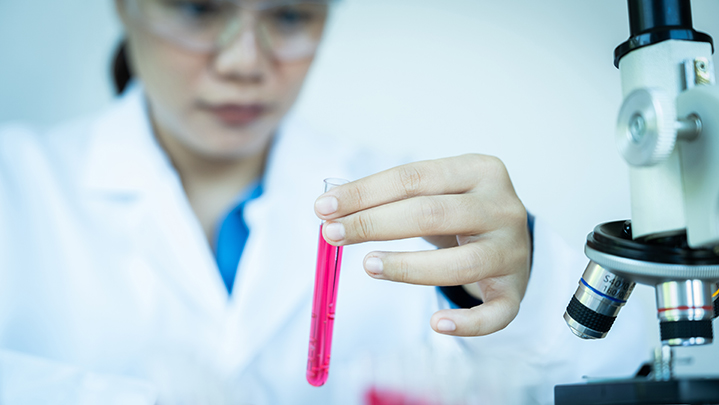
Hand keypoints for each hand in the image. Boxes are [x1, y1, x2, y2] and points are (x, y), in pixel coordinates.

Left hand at [314, 154, 530, 336]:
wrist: (511, 237)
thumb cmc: (459, 211)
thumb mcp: (434, 191)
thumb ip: (391, 197)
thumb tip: (331, 210)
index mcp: (479, 170)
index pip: (414, 177)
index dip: (364, 193)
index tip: (324, 208)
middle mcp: (502, 207)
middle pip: (433, 214)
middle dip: (374, 224)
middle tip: (332, 235)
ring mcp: (513, 250)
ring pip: (461, 264)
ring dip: (409, 267)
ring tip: (368, 266)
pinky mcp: (517, 290)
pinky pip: (496, 313)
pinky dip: (467, 323)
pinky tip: (435, 323)